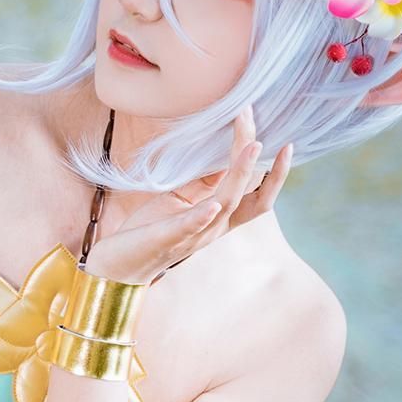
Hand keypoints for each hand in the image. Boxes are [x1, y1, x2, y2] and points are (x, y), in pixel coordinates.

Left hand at [81, 102, 292, 283]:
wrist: (119, 263)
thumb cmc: (150, 229)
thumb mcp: (181, 199)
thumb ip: (204, 183)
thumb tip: (224, 157)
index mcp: (220, 217)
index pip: (257, 194)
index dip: (273, 171)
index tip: (282, 142)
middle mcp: (215, 227)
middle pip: (255, 201)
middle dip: (270, 171)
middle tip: (275, 138)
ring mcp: (194, 234)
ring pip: (227, 205)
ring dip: (240, 175)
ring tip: (251, 146)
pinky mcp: (168, 238)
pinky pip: (191, 227)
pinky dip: (203, 215)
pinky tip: (213, 204)